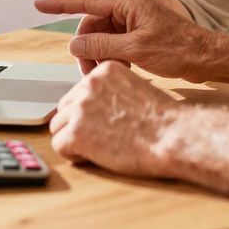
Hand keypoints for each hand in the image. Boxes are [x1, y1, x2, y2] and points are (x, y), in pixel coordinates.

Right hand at [35, 0, 211, 79]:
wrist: (206, 58)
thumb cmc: (178, 48)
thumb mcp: (136, 48)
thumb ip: (102, 45)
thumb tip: (74, 44)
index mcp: (128, 1)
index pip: (88, 0)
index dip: (62, 4)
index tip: (41, 3)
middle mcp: (129, 7)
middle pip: (93, 24)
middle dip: (86, 46)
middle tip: (86, 71)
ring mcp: (134, 21)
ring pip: (102, 36)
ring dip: (98, 55)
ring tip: (102, 74)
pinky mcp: (138, 34)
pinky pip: (113, 42)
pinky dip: (110, 56)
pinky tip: (117, 70)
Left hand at [49, 61, 182, 177]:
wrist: (171, 136)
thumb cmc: (161, 119)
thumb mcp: (135, 89)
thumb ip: (111, 92)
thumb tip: (93, 107)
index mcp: (103, 71)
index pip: (78, 92)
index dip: (88, 112)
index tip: (102, 123)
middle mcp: (88, 85)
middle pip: (64, 108)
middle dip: (76, 125)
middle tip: (99, 138)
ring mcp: (80, 108)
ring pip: (57, 126)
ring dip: (73, 139)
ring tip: (96, 148)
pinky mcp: (77, 133)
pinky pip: (58, 145)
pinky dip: (72, 155)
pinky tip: (92, 157)